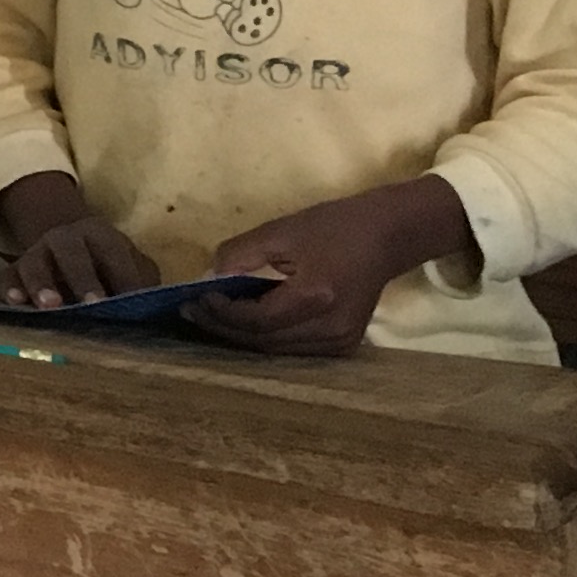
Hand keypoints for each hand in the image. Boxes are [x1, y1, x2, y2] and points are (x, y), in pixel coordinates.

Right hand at [0, 171, 164, 308]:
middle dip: (83, 279)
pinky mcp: (16, 267)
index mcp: (101, 237)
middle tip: (92, 304)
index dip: (124, 277)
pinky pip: (8, 274)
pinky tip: (14, 302)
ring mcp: (38, 252)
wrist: (64, 239)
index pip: (115, 254)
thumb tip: (163, 305)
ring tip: (50, 306)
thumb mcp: (129, 262)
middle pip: (73, 254)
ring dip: (43, 283)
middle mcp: (66, 239)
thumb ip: (143, 281)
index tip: (133, 302)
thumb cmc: (106, 263)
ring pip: (36, 263)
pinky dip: (10, 287)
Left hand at [186, 179, 469, 356]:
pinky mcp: (344, 346)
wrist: (386, 236)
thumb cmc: (332, 227)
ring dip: (241, 336)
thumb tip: (209, 278)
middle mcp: (330, 328)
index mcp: (316, 297)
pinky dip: (266, 338)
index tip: (194, 298)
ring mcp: (340, 342)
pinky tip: (243, 323)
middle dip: (224, 328)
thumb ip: (241, 255)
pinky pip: (294, 349)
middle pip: (264, 341)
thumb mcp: (281, 230)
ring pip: (277, 350)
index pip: (257, 319)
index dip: (222, 313)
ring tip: (210, 318)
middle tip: (191, 313)